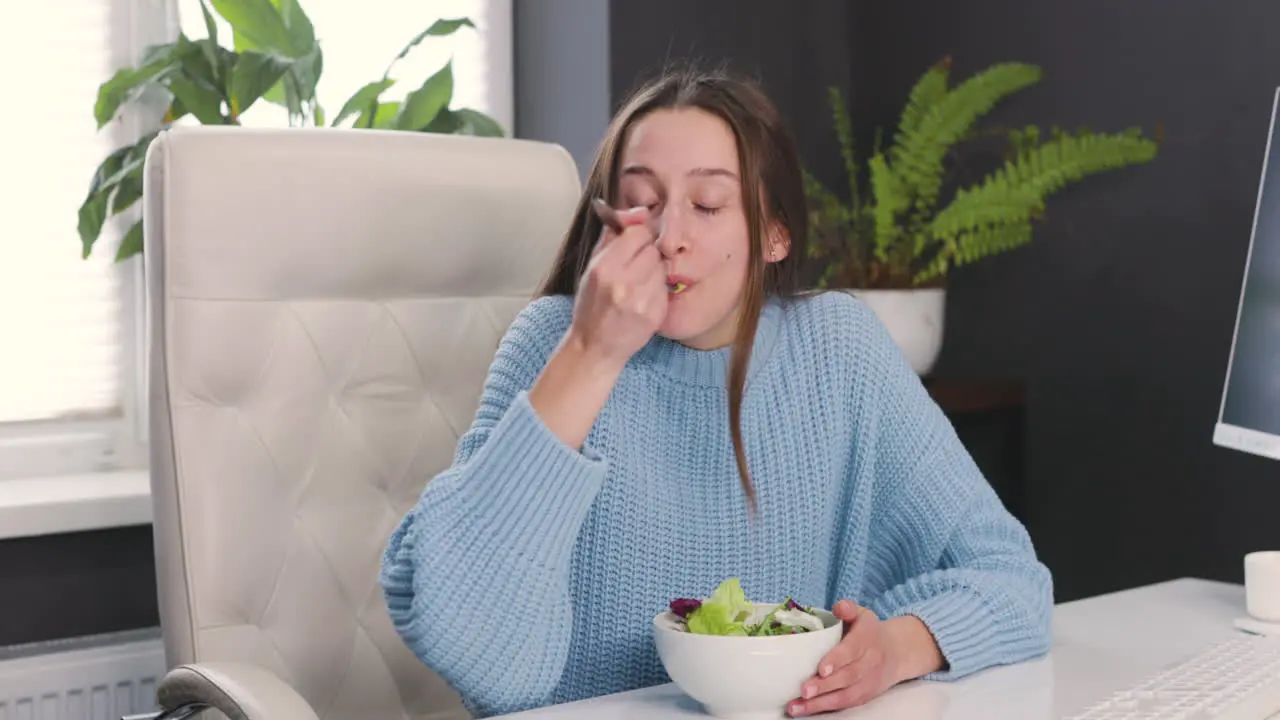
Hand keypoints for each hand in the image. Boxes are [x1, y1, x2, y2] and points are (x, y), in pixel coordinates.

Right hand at [568, 205, 667, 366]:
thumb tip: (637, 212)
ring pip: (662, 268)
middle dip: (646, 256)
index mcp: (605, 268)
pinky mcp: (655, 315)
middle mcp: (624, 284)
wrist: (595, 347)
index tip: (632, 245)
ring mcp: (642, 301)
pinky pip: (665, 289)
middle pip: (653, 250)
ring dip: (653, 273)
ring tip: (637, 286)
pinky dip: (656, 291)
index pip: (638, 233)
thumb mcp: (592, 267)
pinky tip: (642, 300)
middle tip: (634, 269)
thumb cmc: (591, 306)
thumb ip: (613, 235)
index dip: (638, 237)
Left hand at [786, 600, 943, 716]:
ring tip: (797, 707)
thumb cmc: (870, 632)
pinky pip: (846, 704)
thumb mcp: (862, 614)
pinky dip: (826, 708)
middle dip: (825, 685)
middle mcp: (870, 662)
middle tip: (804, 690)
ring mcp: (869, 682)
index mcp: (867, 639)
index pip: (852, 650)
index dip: (837, 660)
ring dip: (820, 703)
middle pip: (848, 677)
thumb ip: (848, 608)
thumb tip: (839, 607)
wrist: (898, 652)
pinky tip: (807, 710)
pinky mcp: (865, 696)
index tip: (821, 668)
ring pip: (846, 695)